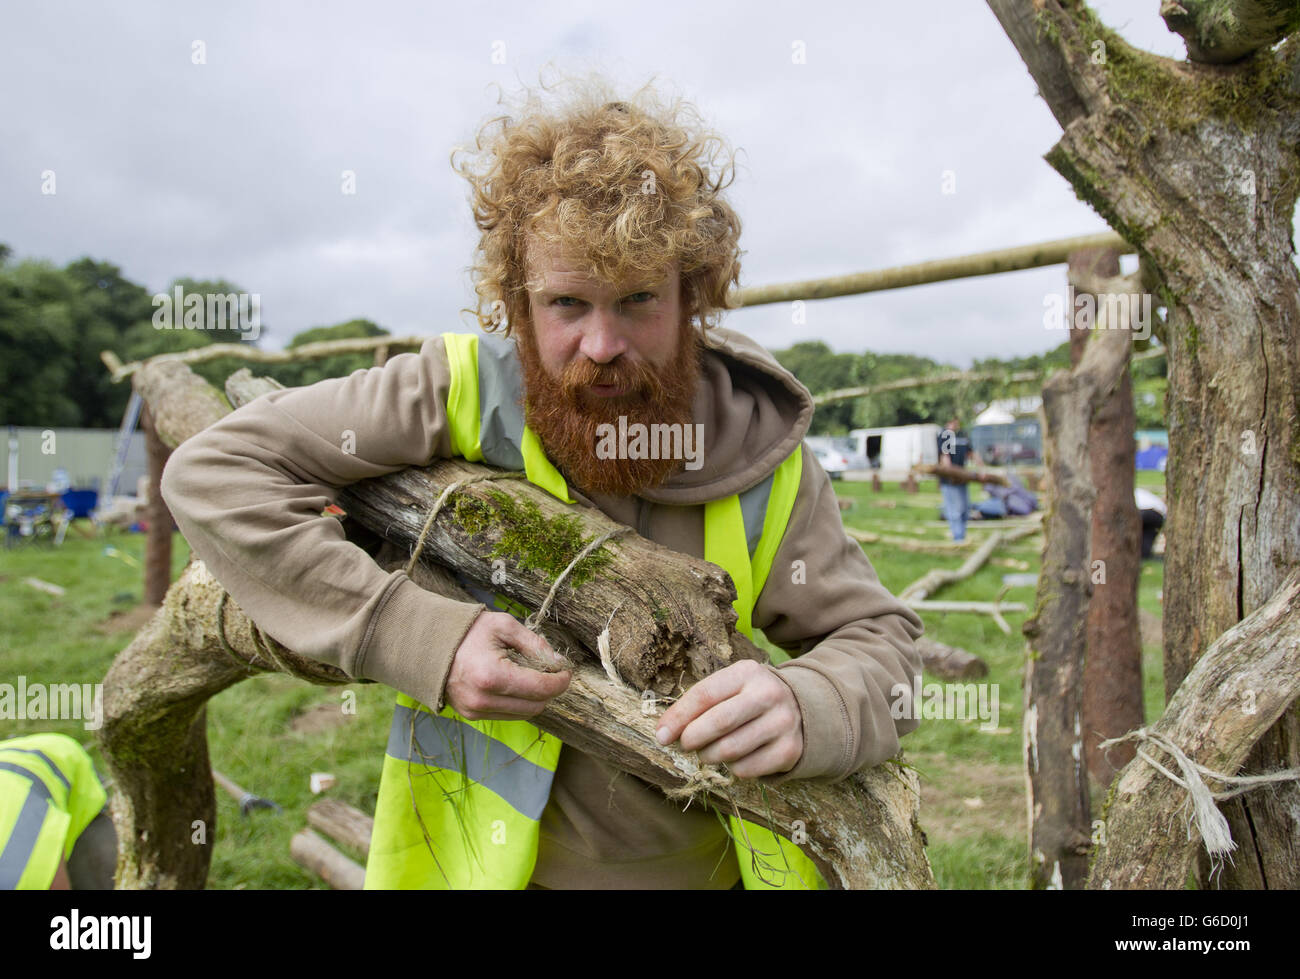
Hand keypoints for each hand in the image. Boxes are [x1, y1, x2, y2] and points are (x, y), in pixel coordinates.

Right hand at [445, 611, 570, 719]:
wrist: (431, 645)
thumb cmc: (469, 632)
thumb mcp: (504, 626)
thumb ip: (535, 644)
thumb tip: (558, 662)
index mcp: (492, 676)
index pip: (541, 689)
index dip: (560, 680)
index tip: (566, 670)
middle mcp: (483, 700)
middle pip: (536, 705)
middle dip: (550, 689)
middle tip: (551, 671)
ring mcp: (476, 711)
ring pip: (525, 714)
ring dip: (535, 697)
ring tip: (530, 675)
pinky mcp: (472, 716)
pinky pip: (509, 715)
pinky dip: (518, 702)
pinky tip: (514, 683)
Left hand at [654, 660, 803, 777]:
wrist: (801, 709)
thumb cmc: (749, 698)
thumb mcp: (729, 688)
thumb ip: (698, 704)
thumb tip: (663, 733)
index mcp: (747, 673)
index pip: (705, 694)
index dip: (678, 717)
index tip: (661, 736)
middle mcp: (768, 694)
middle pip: (719, 722)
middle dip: (692, 739)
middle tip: (685, 745)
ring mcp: (782, 723)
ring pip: (730, 750)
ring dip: (709, 756)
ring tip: (707, 752)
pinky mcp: (789, 750)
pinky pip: (746, 769)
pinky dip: (731, 768)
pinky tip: (733, 758)